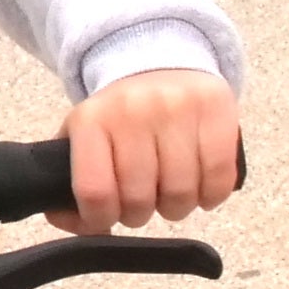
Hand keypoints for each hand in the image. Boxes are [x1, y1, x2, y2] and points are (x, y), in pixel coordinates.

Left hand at [55, 69, 240, 231]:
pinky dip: (211, 196)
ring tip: (170, 195)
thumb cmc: (120, 117)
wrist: (161, 64)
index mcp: (91, 120)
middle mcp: (133, 111)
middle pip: (139, 199)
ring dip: (176, 208)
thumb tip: (76, 223)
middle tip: (141, 204)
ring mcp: (177, 108)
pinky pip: (219, 178)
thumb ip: (69, 183)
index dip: (100, 219)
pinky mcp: (216, 110)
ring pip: (181, 194)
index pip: (94, 191)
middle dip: (139, 215)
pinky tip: (201, 188)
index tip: (107, 218)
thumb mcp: (83, 138)